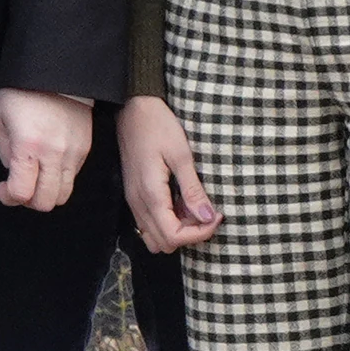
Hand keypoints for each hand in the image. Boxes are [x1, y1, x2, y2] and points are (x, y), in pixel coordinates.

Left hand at [0, 89, 91, 213]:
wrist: (55, 72)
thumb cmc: (22, 94)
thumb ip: (5, 155)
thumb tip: (14, 176)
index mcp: (28, 146)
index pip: (23, 193)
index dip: (9, 197)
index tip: (3, 187)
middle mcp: (54, 153)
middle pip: (46, 202)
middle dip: (29, 200)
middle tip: (20, 186)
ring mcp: (73, 152)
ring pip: (63, 195)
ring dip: (46, 192)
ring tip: (35, 177)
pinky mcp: (85, 149)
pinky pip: (73, 177)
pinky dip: (59, 178)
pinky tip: (47, 163)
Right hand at [118, 93, 218, 258]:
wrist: (133, 107)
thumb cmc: (157, 125)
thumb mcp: (181, 155)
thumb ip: (192, 190)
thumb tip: (207, 217)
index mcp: (150, 194)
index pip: (173, 236)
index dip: (198, 234)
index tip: (216, 217)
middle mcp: (138, 202)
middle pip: (162, 242)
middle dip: (188, 234)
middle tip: (206, 212)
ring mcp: (133, 199)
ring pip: (153, 236)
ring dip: (176, 229)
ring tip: (193, 208)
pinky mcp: (134, 194)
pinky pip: (148, 222)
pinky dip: (167, 220)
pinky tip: (180, 201)